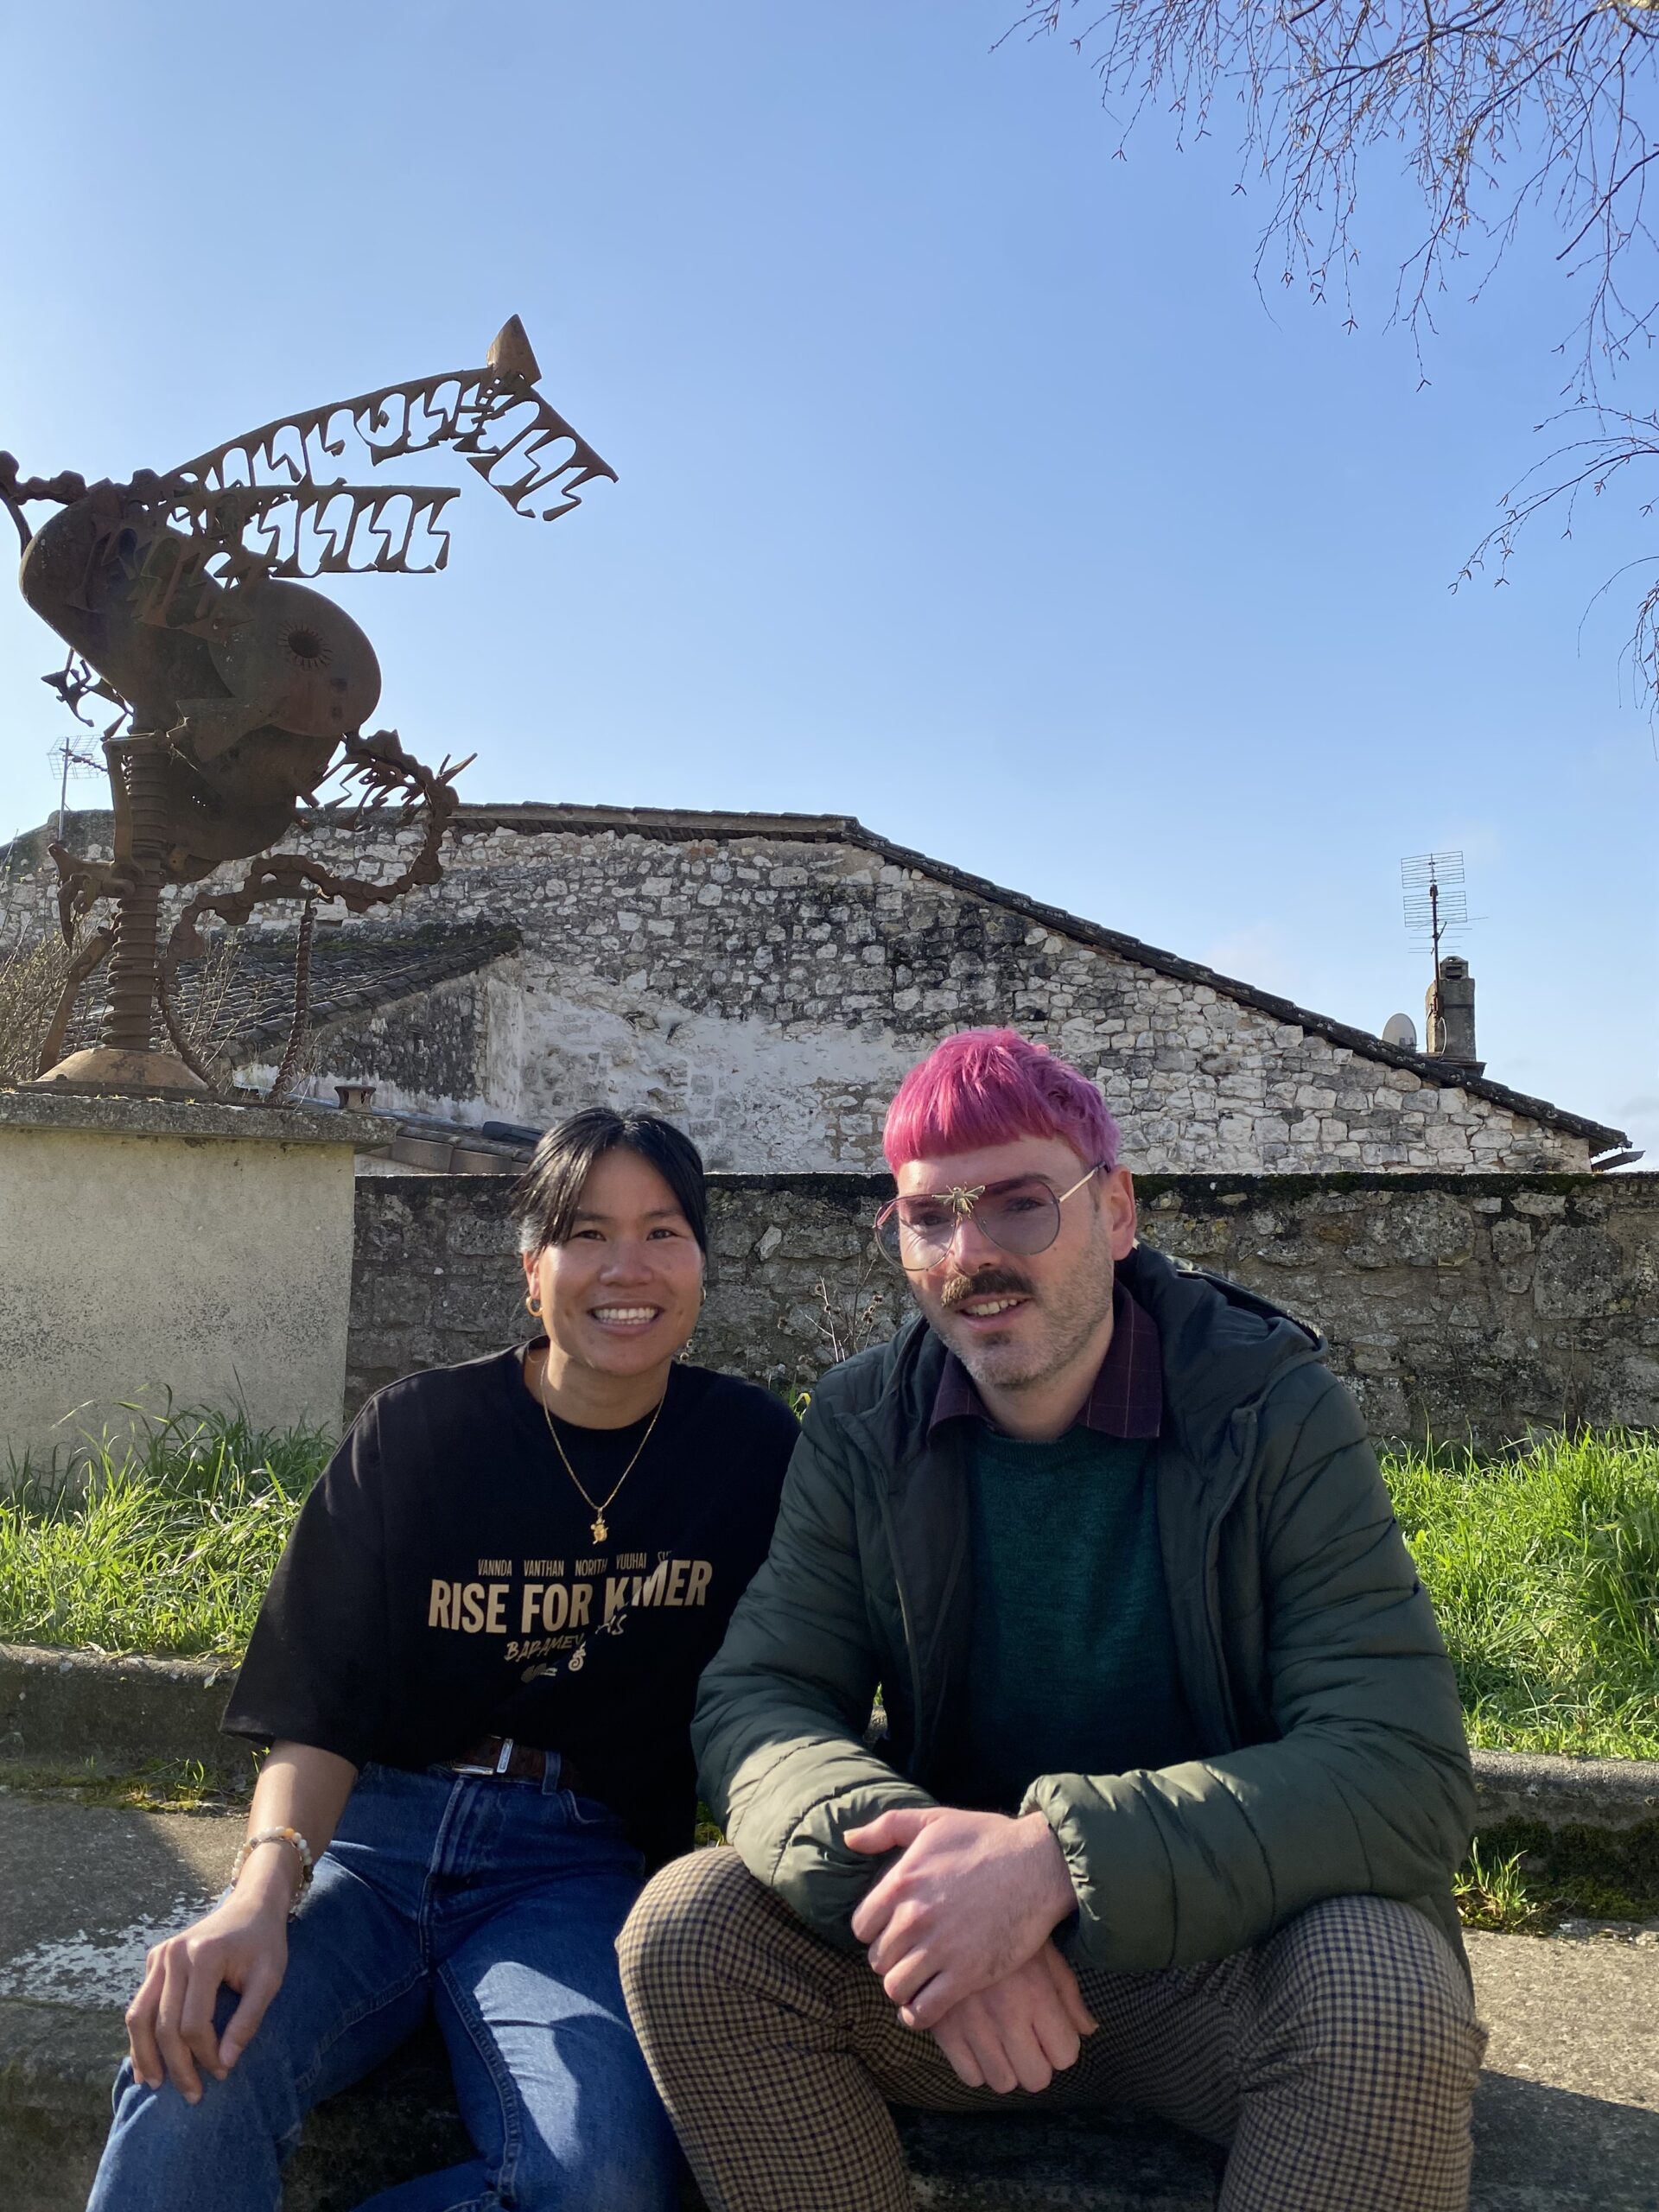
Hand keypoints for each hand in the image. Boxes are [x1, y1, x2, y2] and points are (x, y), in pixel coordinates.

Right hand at [125, 1874, 290, 2101]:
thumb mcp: (270, 1979)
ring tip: (155, 2085)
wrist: (252, 1905)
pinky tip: (145, 2062)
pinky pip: (139, 2004)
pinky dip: (139, 2036)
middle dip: (177, 2066)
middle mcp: (174, 1954)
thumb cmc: (264, 1943)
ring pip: (139, 2016)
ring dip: (145, 2055)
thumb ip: (248, 2020)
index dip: (206, 2055)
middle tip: (192, 2095)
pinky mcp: (154, 1958)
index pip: (194, 2023)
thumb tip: (225, 2064)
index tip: (223, 2072)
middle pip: (164, 2025)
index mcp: (204, 1956)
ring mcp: (160, 1955)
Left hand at [845, 1805, 1075, 2027]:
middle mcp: (914, 1918)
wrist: (1038, 1865)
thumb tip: (849, 1838)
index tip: (891, 1932)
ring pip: (896, 1987)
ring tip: (917, 1980)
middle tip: (908, 1956)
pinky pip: (924, 2010)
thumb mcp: (933, 1821)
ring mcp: (940, 1948)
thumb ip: (885, 1828)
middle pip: (878, 1959)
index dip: (875, 1932)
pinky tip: (925, 2007)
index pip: (861, 1927)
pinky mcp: (967, 1974)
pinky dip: (919, 2014)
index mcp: (901, 1882)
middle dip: (890, 1959)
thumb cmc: (986, 1839)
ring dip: (903, 1987)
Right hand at [929, 1942, 1097, 2093]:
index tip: (1053, 2032)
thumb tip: (1088, 2030)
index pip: (1065, 2054)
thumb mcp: (1044, 1951)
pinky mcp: (943, 2028)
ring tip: (1003, 2040)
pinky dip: (977, 2065)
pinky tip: (979, 2040)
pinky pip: (970, 2076)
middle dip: (1038, 2063)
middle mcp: (1006, 2013)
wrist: (947, 1911)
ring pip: (1003, 2082)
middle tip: (1029, 2041)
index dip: (1062, 2046)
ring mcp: (972, 2024)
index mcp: (1036, 1992)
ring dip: (1007, 2067)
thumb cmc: (1005, 1930)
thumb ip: (1068, 1993)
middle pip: (1036, 2078)